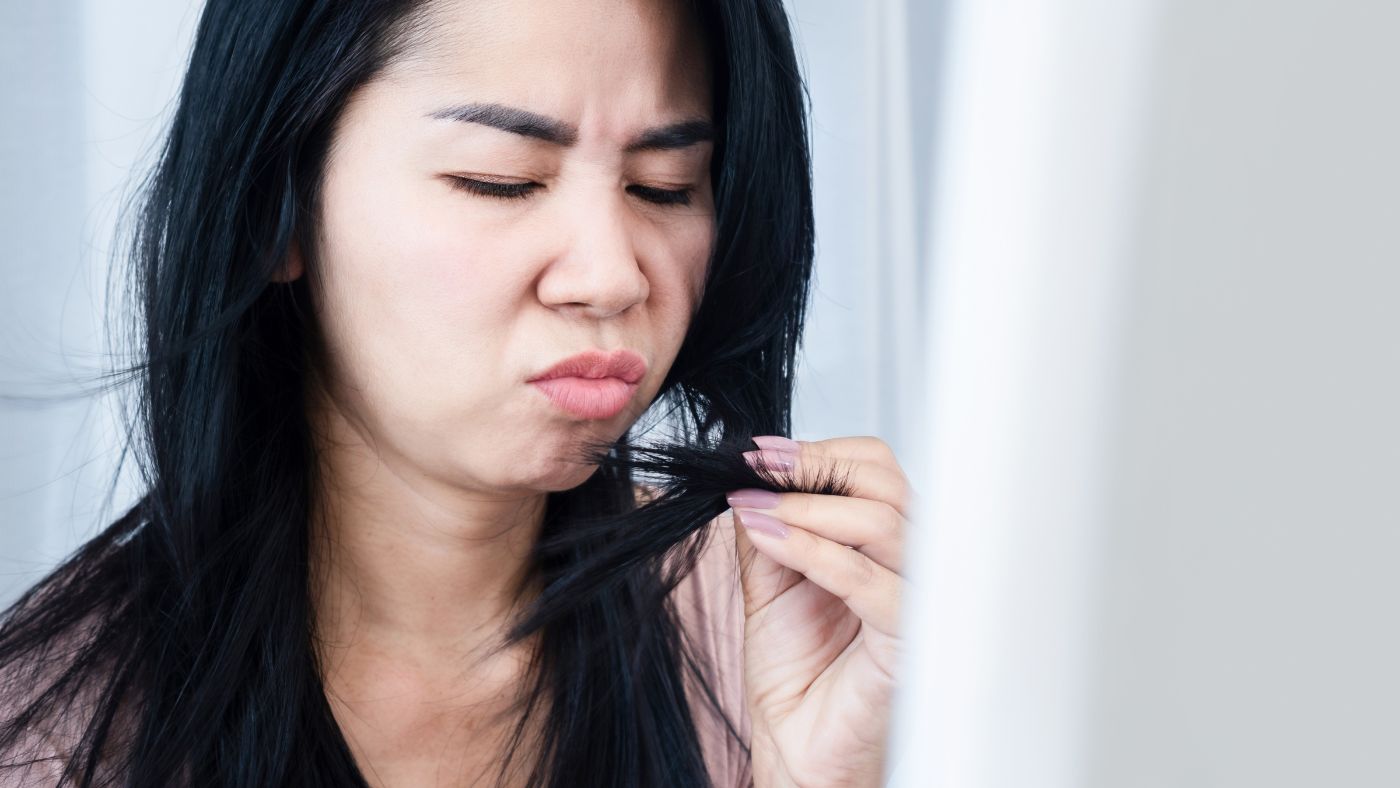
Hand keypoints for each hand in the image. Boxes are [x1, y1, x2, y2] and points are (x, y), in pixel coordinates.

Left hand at [724, 435, 910, 787]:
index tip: (760, 452)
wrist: (795, 747)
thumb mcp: (770, 579)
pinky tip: (769, 538)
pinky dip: (812, 551)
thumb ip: (769, 525)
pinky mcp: (908, 642)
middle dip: (815, 467)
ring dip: (807, 506)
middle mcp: (911, 566)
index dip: (820, 451)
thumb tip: (753, 475)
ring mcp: (917, 601)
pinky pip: (866, 581)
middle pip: (887, 485)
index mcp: (887, 544)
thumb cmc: (796, 674)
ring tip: (754, 507)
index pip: (877, 470)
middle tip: (756, 468)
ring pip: (883, 523)